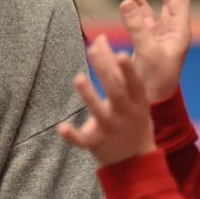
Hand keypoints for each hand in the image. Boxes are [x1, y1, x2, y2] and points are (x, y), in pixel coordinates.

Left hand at [58, 35, 155, 166]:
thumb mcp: (132, 94)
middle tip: (92, 51)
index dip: (128, 69)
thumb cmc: (132, 117)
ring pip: (98, 111)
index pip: (133, 82)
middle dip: (105, 71)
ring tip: (78, 78)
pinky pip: (83, 140)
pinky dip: (73, 135)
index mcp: (136, 100)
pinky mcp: (96, 143)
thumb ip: (115, 67)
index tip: (122, 53)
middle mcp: (124, 113)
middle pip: (115, 91)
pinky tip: (62, 128)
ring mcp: (110, 128)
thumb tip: (99, 38)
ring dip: (88, 95)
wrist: (135, 161)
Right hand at [120, 0, 190, 101]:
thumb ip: (136, 25)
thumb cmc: (154, 80)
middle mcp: (175, 28)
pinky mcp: (150, 39)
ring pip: (163, 3)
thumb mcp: (146, 51)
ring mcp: (163, 33)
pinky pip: (148, 15)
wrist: (153, 101)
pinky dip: (141, 3)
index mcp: (180, 29)